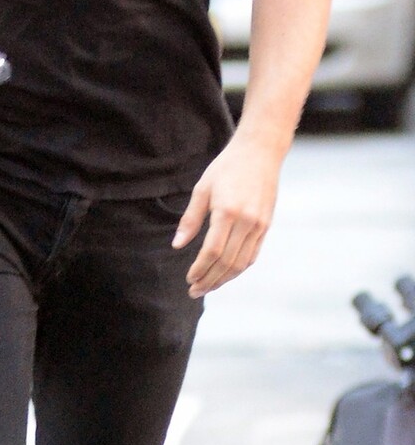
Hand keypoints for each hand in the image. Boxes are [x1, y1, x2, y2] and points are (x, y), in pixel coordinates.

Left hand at [173, 135, 283, 297]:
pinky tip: (226, 274)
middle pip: (227, 262)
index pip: (213, 252)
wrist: (260, 152)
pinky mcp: (266, 225)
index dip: (200, 269)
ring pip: (242, 263)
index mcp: (228, 212)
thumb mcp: (202, 189)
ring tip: (208, 287)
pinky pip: (253, 254)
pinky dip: (239, 268)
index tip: (189, 280)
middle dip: (210, 280)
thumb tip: (177, 244)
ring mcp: (260, 225)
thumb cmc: (227, 167)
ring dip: (224, 279)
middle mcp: (247, 221)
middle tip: (194, 291)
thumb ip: (190, 219)